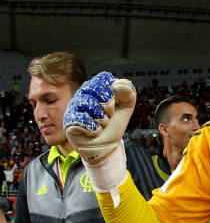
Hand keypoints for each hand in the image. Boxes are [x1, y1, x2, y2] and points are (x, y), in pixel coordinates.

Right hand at [64, 72, 135, 192]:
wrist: (107, 145)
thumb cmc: (113, 124)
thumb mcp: (127, 107)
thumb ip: (129, 92)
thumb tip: (117, 84)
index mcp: (96, 87)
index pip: (104, 77)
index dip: (114, 91)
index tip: (115, 103)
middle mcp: (82, 94)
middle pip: (96, 88)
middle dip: (108, 105)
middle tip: (108, 115)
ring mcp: (73, 107)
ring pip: (87, 103)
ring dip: (101, 118)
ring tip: (102, 124)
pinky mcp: (68, 121)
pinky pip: (81, 119)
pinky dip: (93, 128)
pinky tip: (94, 131)